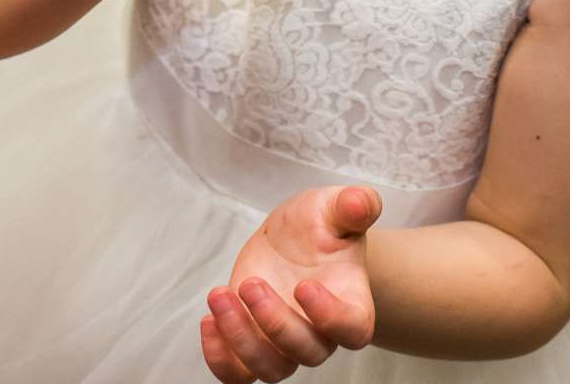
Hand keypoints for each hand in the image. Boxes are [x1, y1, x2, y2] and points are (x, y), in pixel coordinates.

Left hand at [201, 185, 380, 381]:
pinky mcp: (254, 343)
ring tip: (220, 297)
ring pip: (271, 369)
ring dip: (241, 340)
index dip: (331, 317)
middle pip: (307, 353)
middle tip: (250, 283)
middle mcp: (321, 332)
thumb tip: (360, 202)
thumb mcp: (334, 206)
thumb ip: (353, 204)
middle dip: (274, 322)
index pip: (353, 329)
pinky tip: (209, 320)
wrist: (295, 239)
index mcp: (352, 302)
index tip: (304, 286)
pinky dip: (219, 358)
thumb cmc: (321, 226)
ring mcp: (285, 344)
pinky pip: (238, 374)